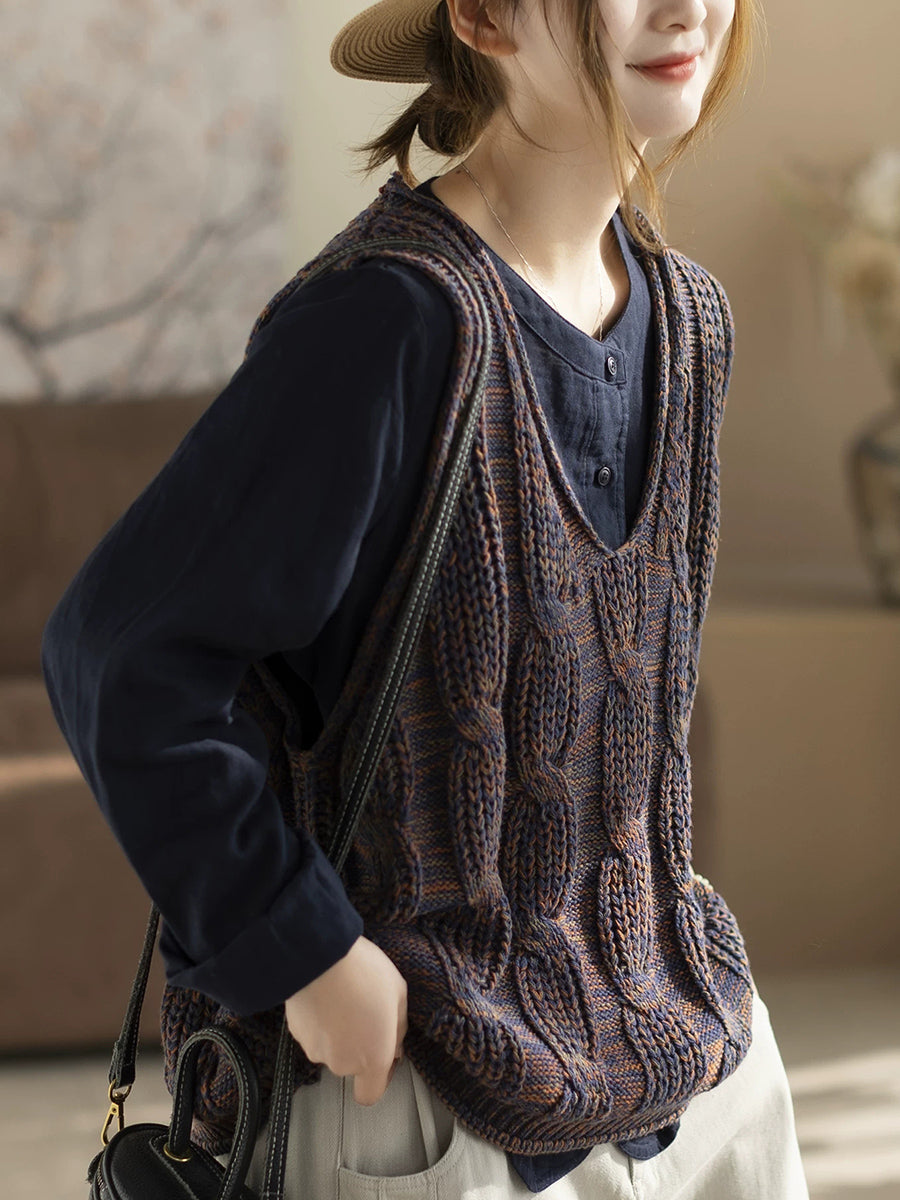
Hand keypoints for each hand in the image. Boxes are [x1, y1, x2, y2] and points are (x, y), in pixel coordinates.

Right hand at [284, 934, 407, 1105]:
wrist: (319, 956)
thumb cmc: (362, 973)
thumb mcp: (399, 994)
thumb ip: (399, 1027)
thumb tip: (395, 1043)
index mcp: (373, 1058)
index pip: (370, 1094)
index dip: (378, 1077)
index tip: (383, 1054)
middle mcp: (342, 1062)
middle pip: (352, 1065)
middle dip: (360, 1043)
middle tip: (365, 1010)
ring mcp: (316, 1050)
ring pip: (332, 1048)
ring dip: (338, 1031)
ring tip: (345, 998)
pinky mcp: (297, 1034)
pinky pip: (314, 1033)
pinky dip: (320, 1021)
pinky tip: (328, 996)